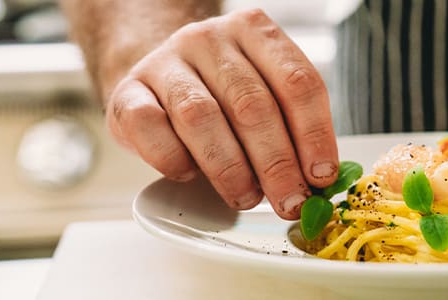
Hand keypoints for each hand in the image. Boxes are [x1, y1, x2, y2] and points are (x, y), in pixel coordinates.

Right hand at [105, 9, 337, 219]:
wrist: (157, 79)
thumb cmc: (220, 94)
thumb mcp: (265, 96)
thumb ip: (292, 130)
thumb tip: (318, 181)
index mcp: (255, 32)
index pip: (297, 83)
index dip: (314, 135)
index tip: (320, 176)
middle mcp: (209, 38)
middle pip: (252, 104)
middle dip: (276, 163)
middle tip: (289, 201)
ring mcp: (165, 61)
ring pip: (202, 117)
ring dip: (230, 168)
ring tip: (246, 196)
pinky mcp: (127, 91)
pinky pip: (151, 129)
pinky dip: (174, 160)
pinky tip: (190, 174)